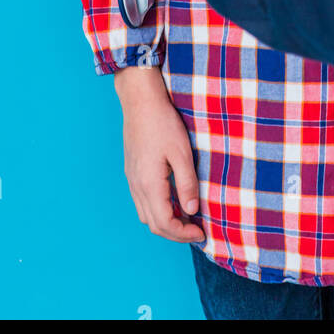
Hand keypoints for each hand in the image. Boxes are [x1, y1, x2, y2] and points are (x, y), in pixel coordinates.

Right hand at [117, 67, 204, 243]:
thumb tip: (191, 211)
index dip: (184, 234)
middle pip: (153, 224)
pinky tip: (172, 200)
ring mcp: (132, 179)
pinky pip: (142, 201)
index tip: (202, 233)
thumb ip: (187, 184)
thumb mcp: (182, 153)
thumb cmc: (162, 122)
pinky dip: (157, 209)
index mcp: (149, 184)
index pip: (165, 223)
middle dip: (175, 233)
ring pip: (145, 214)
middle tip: (197, 230)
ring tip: (186, 218)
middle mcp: (137, 186)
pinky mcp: (132, 171)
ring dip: (165, 222)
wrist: (140, 100)